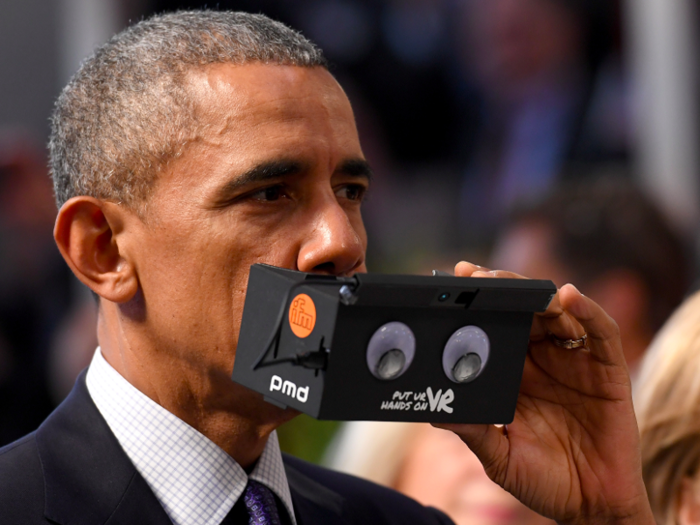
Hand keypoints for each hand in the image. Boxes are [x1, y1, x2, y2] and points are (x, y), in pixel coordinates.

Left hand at [436, 261, 653, 524]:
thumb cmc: (543, 480)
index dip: (476, 303)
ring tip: (514, 285)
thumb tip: (435, 414)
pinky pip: (600, 332)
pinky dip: (587, 310)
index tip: (452, 281)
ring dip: (537, 294)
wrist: (591, 506)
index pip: (493, 326)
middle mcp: (542, 359)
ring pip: (557, 313)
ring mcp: (576, 361)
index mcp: (513, 373)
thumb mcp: (499, 457)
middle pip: (523, 310)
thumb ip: (474, 432)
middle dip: (500, 289)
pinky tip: (568, 297)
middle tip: (475, 276)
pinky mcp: (608, 370)